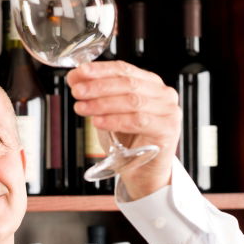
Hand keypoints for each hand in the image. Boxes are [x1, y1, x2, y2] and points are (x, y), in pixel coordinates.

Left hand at [67, 60, 181, 199]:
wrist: (144, 174)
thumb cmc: (128, 144)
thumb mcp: (108, 115)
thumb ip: (95, 95)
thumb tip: (74, 78)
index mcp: (150, 84)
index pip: (124, 69)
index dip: (100, 70)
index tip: (78, 73)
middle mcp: (163, 94)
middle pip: (127, 84)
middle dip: (98, 86)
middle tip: (77, 91)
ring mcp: (168, 111)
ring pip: (132, 101)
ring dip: (102, 103)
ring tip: (82, 108)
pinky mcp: (167, 129)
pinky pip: (138, 121)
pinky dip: (115, 120)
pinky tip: (97, 122)